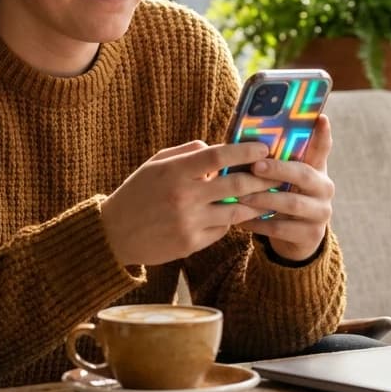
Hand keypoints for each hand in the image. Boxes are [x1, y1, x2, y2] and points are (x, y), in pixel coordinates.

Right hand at [99, 140, 273, 265]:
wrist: (114, 234)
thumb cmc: (137, 193)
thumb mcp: (155, 164)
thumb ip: (187, 153)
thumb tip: (216, 148)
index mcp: (175, 172)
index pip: (218, 156)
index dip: (245, 151)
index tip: (263, 148)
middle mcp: (184, 197)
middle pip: (236, 185)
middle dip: (261, 179)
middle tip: (276, 174)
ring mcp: (189, 222)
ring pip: (236, 211)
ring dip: (254, 203)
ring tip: (267, 195)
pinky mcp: (191, 244)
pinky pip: (222, 230)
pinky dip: (231, 221)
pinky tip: (236, 215)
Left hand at [235, 114, 334, 261]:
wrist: (298, 238)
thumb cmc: (285, 197)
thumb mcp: (287, 178)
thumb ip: (278, 160)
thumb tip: (246, 136)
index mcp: (318, 169)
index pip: (322, 148)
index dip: (323, 134)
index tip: (321, 118)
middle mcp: (324, 188)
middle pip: (303, 175)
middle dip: (278, 169)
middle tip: (255, 166)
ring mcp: (321, 213)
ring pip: (291, 203)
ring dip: (264, 198)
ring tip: (241, 195)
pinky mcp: (311, 235)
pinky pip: (281, 227)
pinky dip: (258, 223)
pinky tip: (240, 220)